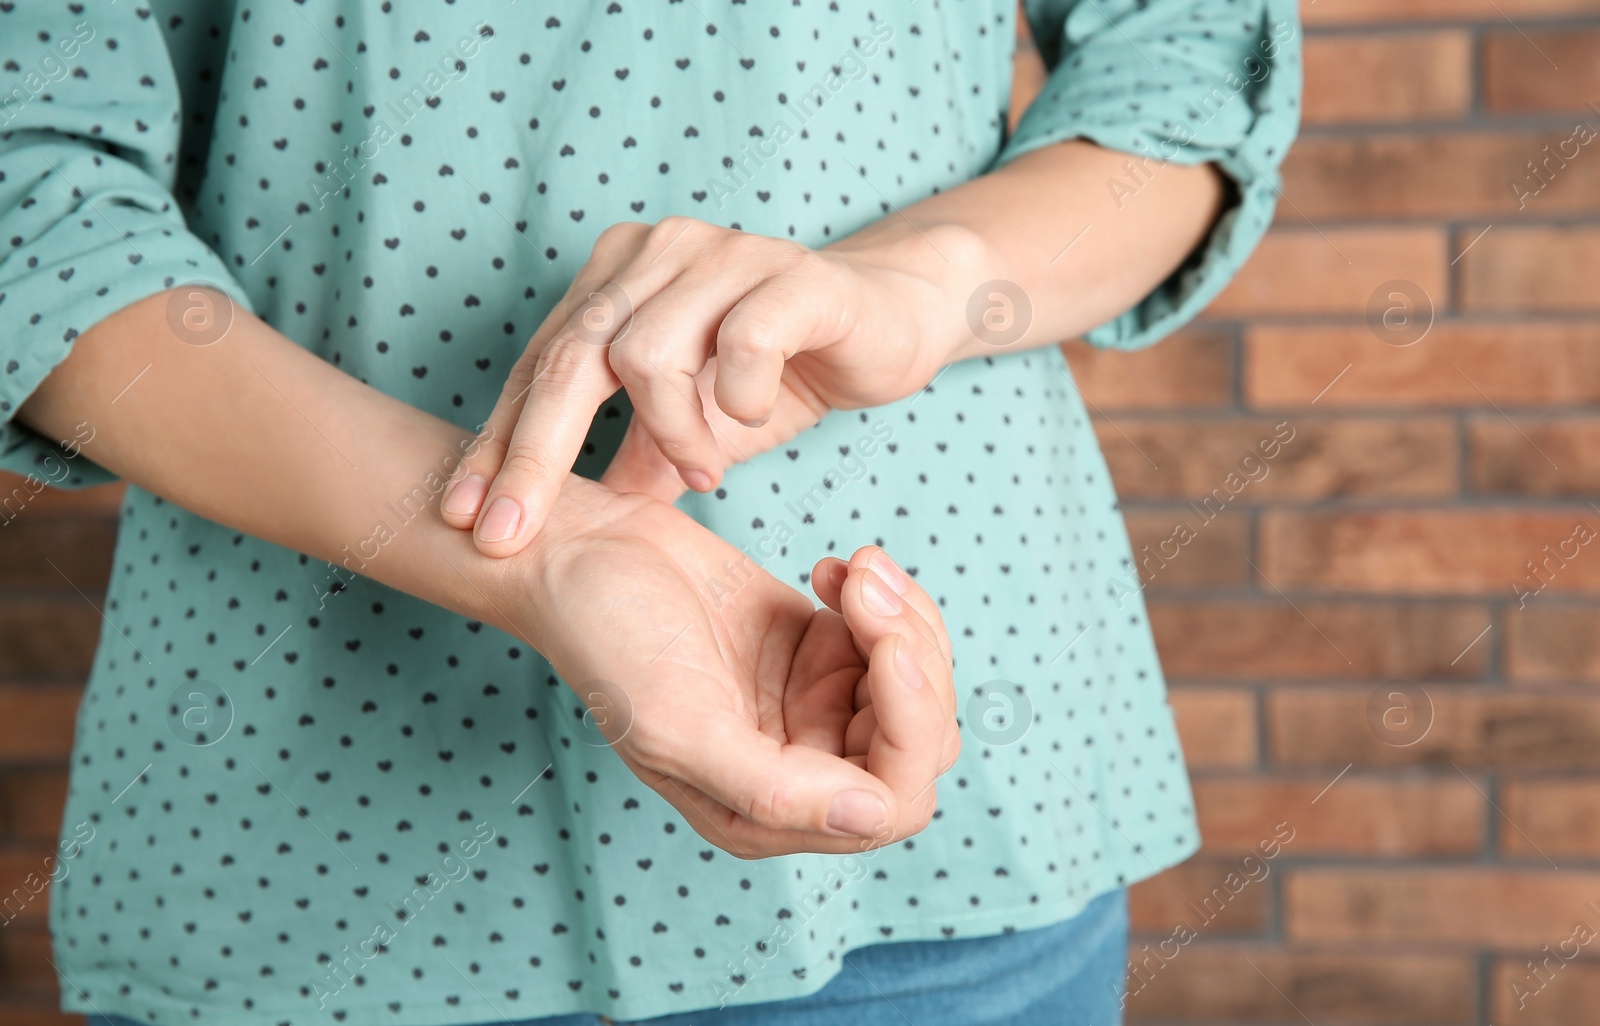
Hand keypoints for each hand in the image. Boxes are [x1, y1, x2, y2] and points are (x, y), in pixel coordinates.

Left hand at [441, 216, 988, 554]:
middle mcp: (656, 253)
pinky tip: (747, 420)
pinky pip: (740, 339)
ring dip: (665, 432)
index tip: (465, 517)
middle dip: (533, 452)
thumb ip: (639, 463)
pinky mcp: (793, 274)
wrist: (893, 319)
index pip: (540, 365)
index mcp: (618, 280)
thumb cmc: (783, 368)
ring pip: (646, 350)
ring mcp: (722, 253)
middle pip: (571, 356)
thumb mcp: (698, 430)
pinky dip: (732, 397)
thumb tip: (576, 527)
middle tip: (510, 528)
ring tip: (702, 474)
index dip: (499, 443)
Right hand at [497, 477, 959, 856]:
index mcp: (764, 811)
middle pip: (920, 740)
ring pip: (918, 684)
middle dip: (911, 658)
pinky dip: (884, 595)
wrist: (584, 553)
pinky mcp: (821, 648)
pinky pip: (895, 636)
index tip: (883, 643)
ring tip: (852, 568)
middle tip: (863, 585)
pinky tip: (831, 568)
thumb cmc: (609, 640)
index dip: (909, 726)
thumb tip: (867, 816)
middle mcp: (801, 767)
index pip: (890, 800)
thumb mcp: (677, 725)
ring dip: (902, 617)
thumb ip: (770, 789)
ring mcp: (815, 705)